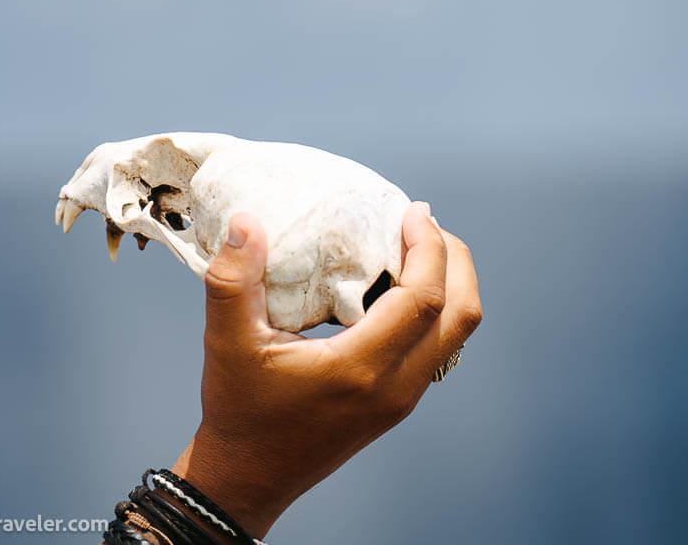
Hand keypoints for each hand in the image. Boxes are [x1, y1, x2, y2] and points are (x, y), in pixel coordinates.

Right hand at [173, 203, 481, 537]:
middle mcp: (395, 387)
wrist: (249, 477)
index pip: (423, 299)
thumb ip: (233, 279)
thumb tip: (245, 220)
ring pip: (456, 335)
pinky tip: (395, 288)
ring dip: (448, 285)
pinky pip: (436, 348)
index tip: (412, 210)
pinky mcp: (396, 404)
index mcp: (361, 369)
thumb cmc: (239, 410)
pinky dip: (432, 309)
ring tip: (414, 247)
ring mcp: (401, 399)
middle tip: (423, 222)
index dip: (428, 247)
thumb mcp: (226, 341)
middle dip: (454, 260)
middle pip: (461, 315)